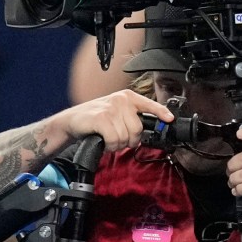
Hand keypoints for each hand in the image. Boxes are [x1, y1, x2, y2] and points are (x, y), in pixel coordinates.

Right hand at [53, 89, 174, 150]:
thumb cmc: (95, 120)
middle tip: (117, 139)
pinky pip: (114, 139)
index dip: (161, 113)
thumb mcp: (116, 113)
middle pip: (138, 129)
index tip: (169, 119)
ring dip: (116, 144)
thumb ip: (131, 118)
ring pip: (125, 137)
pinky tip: (103, 141)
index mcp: (127, 97)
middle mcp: (121, 100)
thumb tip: (150, 130)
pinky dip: (109, 145)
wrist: (71, 121)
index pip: (149, 105)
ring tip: (107, 139)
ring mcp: (111, 108)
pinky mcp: (101, 118)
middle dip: (129, 140)